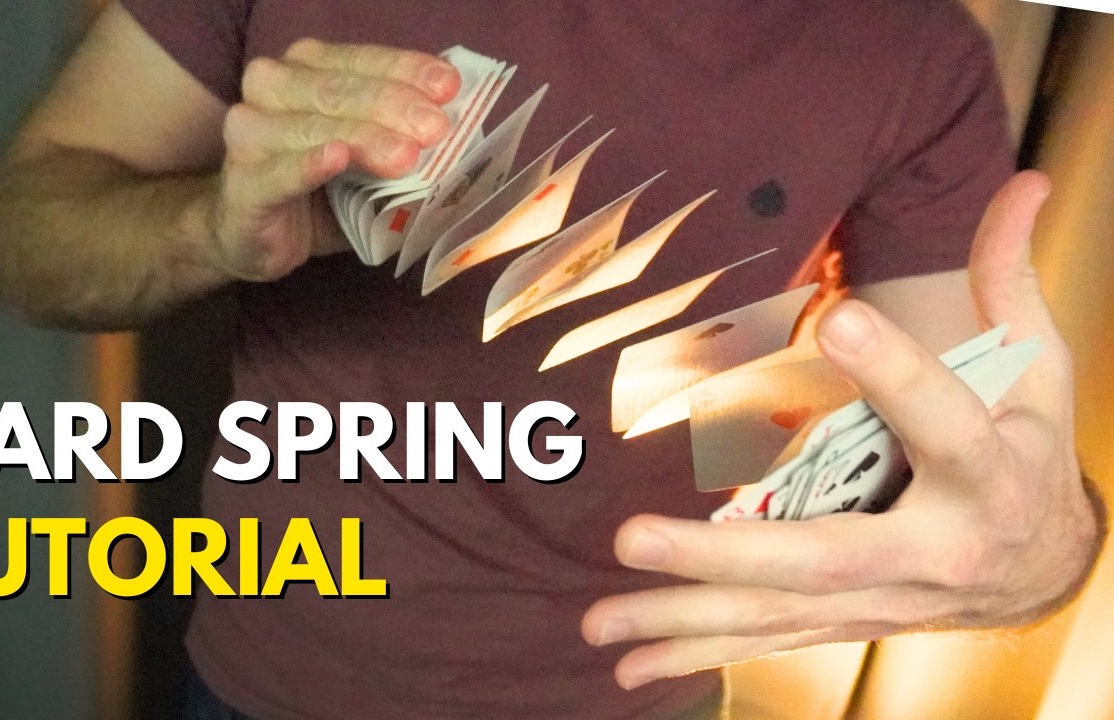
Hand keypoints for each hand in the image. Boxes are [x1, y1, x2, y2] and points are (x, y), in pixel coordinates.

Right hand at [208, 39, 459, 279]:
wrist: (253, 236)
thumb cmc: (318, 190)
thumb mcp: (368, 159)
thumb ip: (403, 139)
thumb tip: (460, 133)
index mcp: (306, 70)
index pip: (361, 61)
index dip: (406, 70)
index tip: (448, 87)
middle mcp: (271, 88)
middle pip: (337, 90)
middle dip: (393, 106)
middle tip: (436, 129)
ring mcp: (249, 134)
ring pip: (312, 126)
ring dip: (364, 137)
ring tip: (406, 156)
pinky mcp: (242, 184)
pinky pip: (277, 172)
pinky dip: (307, 164)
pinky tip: (336, 159)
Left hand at [581, 171, 1103, 689]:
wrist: (1044, 567)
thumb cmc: (1028, 452)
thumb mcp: (1038, 367)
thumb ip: (1010, 279)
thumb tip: (1023, 179)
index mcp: (988, 474)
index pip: (946, 420)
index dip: (898, 371)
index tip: (839, 316)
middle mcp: (931, 551)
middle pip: (822, 555)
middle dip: (722, 553)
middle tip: (628, 537)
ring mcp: (881, 600)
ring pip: (775, 615)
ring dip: (681, 620)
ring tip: (597, 623)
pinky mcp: (846, 619)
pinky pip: (766, 641)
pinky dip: (694, 655)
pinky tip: (627, 670)